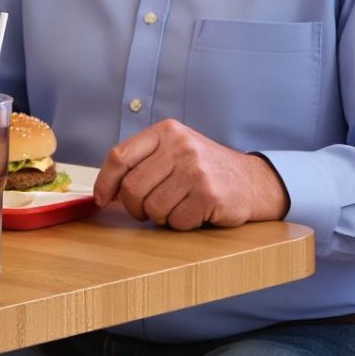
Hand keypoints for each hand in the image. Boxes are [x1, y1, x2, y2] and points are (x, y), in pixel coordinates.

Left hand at [93, 119, 289, 230]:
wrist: (252, 181)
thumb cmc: (204, 170)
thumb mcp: (175, 151)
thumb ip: (143, 162)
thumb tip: (104, 191)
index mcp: (167, 132)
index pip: (120, 156)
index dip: (105, 182)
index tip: (102, 199)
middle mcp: (181, 147)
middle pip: (132, 188)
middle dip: (135, 207)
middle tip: (147, 210)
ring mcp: (196, 170)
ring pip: (152, 208)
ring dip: (161, 216)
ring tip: (177, 206)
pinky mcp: (208, 195)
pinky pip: (175, 221)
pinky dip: (180, 223)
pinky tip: (194, 212)